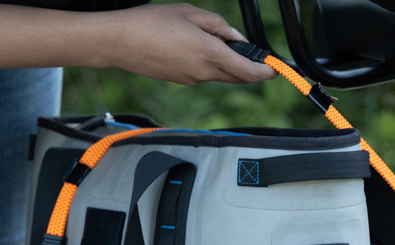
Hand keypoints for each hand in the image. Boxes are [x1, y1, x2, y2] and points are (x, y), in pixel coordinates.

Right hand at [100, 4, 276, 84]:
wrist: (119, 42)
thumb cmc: (151, 23)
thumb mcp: (191, 13)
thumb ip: (218, 25)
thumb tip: (235, 37)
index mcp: (210, 54)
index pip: (249, 71)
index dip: (266, 71)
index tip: (276, 68)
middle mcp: (203, 73)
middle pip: (237, 77)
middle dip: (250, 68)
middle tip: (257, 56)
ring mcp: (191, 79)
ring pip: (219, 75)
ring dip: (227, 63)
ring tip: (216, 40)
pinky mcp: (179, 81)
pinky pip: (203, 74)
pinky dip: (209, 64)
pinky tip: (195, 47)